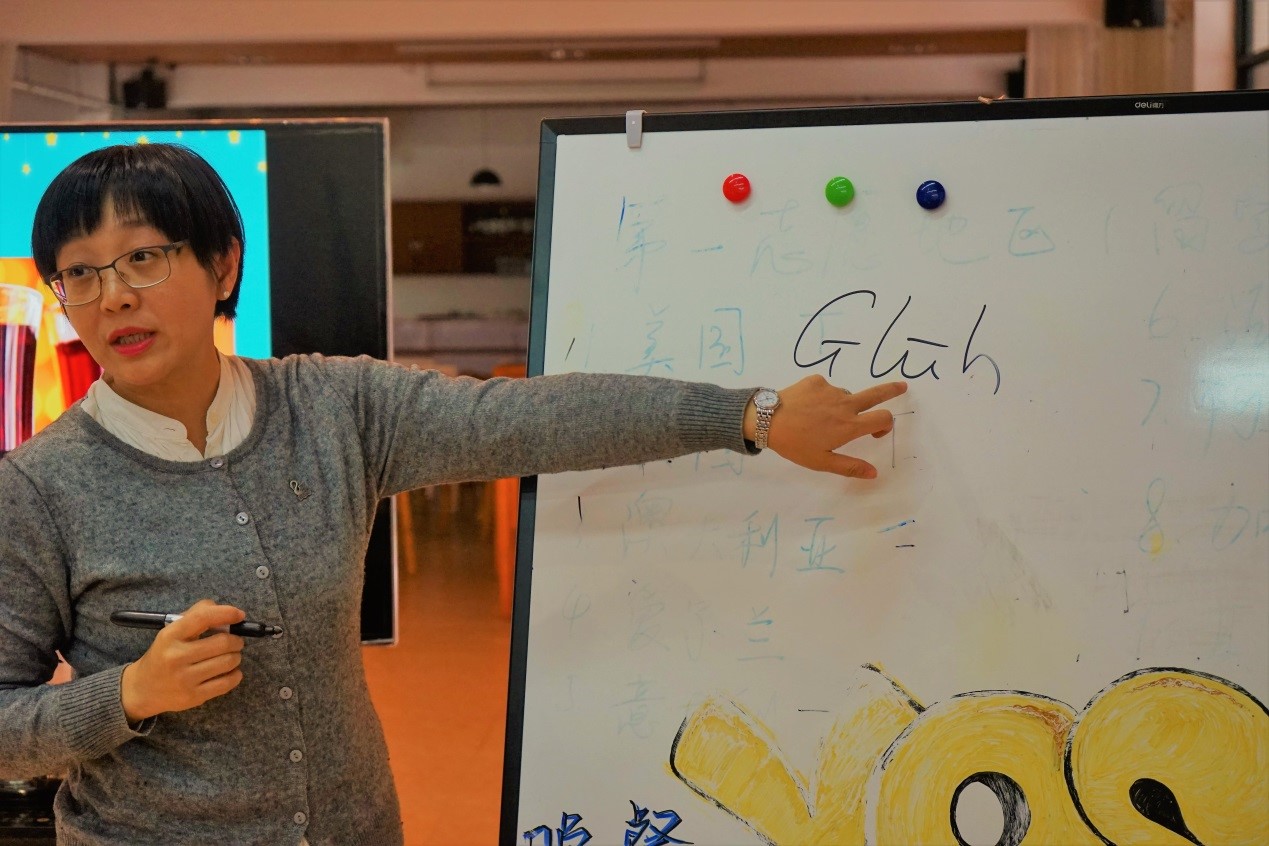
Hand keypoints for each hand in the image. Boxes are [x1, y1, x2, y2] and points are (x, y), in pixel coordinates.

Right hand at [120, 599, 245, 722]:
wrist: (142, 689)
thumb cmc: (164, 654)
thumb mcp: (171, 632)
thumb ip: (196, 616)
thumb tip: (226, 612)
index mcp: (170, 636)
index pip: (202, 618)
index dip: (226, 613)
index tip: (239, 615)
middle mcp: (176, 657)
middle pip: (222, 642)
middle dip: (236, 640)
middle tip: (235, 641)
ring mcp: (185, 679)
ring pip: (228, 662)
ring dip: (236, 656)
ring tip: (230, 656)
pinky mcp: (193, 697)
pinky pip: (227, 683)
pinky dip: (235, 674)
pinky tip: (230, 671)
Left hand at [746, 376, 907, 478]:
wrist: (767, 419)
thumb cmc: (795, 444)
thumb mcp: (822, 462)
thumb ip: (850, 467)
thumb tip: (874, 473)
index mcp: (849, 426)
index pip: (883, 419)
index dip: (885, 425)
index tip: (877, 432)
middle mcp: (845, 405)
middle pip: (877, 394)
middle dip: (892, 389)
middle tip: (902, 386)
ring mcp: (831, 390)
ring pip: (845, 396)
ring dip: (842, 405)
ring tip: (818, 418)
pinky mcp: (816, 380)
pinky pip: (827, 389)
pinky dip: (823, 397)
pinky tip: (807, 407)